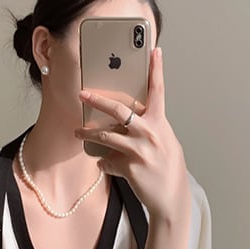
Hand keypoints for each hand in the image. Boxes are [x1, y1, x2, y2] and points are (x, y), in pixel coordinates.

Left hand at [74, 46, 189, 223]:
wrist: (171, 198)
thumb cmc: (168, 169)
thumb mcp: (164, 142)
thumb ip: (149, 128)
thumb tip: (131, 120)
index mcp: (160, 123)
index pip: (158, 91)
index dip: (156, 70)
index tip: (154, 50)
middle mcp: (150, 133)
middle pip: (119, 109)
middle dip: (98, 100)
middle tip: (82, 94)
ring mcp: (140, 151)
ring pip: (106, 136)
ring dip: (89, 133)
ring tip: (78, 132)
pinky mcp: (130, 167)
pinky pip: (108, 161)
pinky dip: (104, 163)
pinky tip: (105, 165)